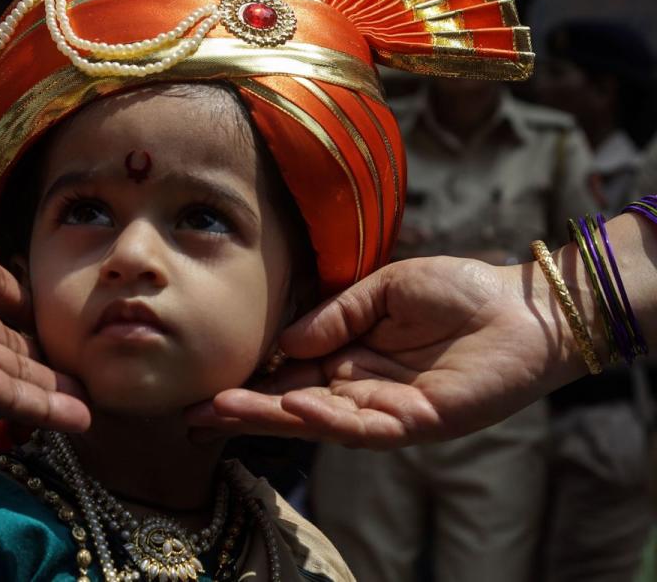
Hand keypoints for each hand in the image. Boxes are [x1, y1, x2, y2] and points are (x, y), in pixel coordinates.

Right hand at [187, 256, 585, 446]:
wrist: (520, 305)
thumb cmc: (456, 291)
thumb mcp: (382, 288)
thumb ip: (335, 315)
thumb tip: (286, 343)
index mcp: (348, 357)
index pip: (288, 375)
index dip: (249, 381)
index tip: (203, 384)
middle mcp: (359, 389)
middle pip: (292, 405)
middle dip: (244, 410)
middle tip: (193, 414)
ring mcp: (386, 409)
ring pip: (319, 420)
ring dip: (272, 417)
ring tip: (225, 409)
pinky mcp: (418, 421)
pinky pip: (365, 425)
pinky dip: (328, 418)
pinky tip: (296, 404)